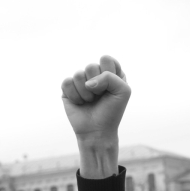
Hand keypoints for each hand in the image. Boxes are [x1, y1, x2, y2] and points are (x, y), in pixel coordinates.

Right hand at [61, 56, 130, 178]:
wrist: (97, 132)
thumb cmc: (112, 112)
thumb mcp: (122, 91)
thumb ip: (110, 77)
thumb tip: (87, 83)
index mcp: (110, 71)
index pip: (106, 59)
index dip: (108, 73)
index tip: (111, 89)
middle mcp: (94, 75)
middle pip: (91, 66)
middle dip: (97, 86)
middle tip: (99, 97)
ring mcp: (80, 81)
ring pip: (78, 74)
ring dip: (86, 93)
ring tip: (90, 102)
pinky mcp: (68, 89)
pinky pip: (67, 83)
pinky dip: (75, 96)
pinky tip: (80, 103)